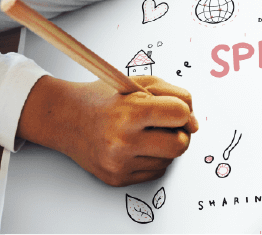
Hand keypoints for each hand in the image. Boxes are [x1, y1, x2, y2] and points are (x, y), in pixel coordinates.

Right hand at [18, 75, 197, 186]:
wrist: (66, 117)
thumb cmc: (106, 98)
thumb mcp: (140, 83)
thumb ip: (175, 96)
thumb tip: (195, 124)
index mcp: (130, 111)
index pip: (180, 114)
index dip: (184, 111)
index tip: (176, 110)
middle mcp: (123, 141)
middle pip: (180, 145)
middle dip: (181, 133)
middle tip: (168, 125)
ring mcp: (119, 163)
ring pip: (169, 160)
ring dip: (166, 146)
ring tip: (147, 132)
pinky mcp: (116, 178)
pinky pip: (155, 172)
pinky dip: (154, 159)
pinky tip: (139, 146)